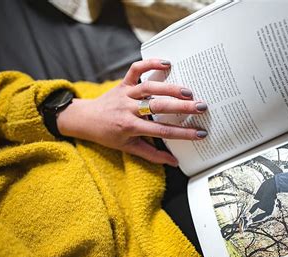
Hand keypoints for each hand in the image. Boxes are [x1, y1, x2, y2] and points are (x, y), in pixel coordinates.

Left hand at [57, 59, 207, 166]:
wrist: (85, 120)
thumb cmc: (108, 136)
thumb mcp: (129, 148)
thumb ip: (152, 155)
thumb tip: (174, 162)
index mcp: (130, 127)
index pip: (162, 131)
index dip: (183, 133)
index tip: (201, 133)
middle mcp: (128, 109)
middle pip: (158, 107)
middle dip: (182, 108)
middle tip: (202, 107)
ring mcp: (125, 94)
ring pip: (150, 88)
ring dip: (170, 88)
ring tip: (189, 92)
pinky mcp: (123, 83)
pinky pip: (135, 70)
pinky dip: (149, 63)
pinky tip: (167, 63)